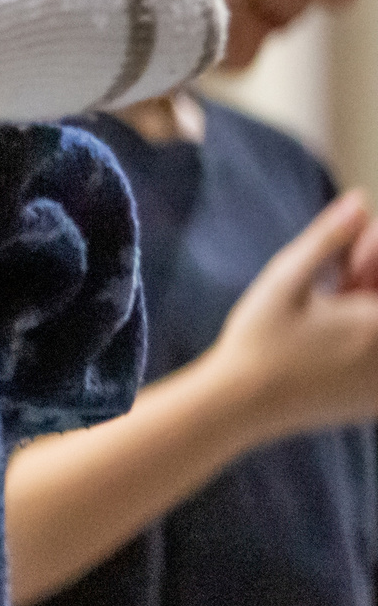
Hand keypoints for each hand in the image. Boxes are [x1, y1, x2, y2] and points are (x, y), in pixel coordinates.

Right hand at [208, 190, 377, 441]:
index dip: (368, 260)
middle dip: (363, 283)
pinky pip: (375, 366)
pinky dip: (363, 347)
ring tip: (326, 312)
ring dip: (362, 314)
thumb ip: (327, 239)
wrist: (242, 403)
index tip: (345, 259)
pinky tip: (330, 344)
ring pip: (377, 333)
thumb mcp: (285, 279)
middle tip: (334, 282)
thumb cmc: (259, 338)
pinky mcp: (374, 403)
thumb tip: (359, 201)